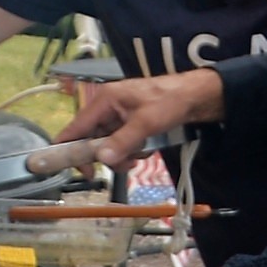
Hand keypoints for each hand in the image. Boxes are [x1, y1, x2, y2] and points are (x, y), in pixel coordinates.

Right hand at [61, 68, 221, 162]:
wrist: (196, 96)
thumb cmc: (170, 101)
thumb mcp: (146, 123)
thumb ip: (123, 141)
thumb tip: (102, 159)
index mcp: (104, 100)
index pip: (76, 127)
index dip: (70, 149)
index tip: (75, 169)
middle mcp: (107, 107)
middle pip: (92, 139)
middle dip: (107, 155)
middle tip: (124, 166)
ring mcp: (119, 116)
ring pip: (109, 144)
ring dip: (123, 155)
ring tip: (141, 156)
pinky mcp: (131, 123)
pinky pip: (122, 142)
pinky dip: (132, 150)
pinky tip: (147, 149)